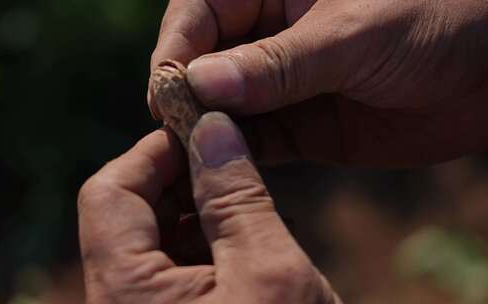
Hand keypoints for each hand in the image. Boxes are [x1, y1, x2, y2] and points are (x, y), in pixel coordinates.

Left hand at [78, 113, 339, 302]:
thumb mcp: (271, 274)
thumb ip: (236, 196)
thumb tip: (215, 128)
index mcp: (124, 294)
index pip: (110, 193)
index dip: (154, 152)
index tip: (203, 128)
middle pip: (128, 214)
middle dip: (180, 178)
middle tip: (232, 157)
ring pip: (153, 240)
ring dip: (197, 209)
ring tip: (247, 196)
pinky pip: (172, 269)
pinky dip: (205, 242)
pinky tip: (245, 236)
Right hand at [150, 0, 487, 165]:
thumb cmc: (435, 18)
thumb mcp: (352, 34)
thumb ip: (278, 63)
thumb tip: (200, 83)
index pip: (201, 11)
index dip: (176, 48)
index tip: (167, 88)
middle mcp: (269, 34)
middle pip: (203, 63)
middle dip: (186, 94)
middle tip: (173, 129)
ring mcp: (282, 84)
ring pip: (225, 106)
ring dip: (207, 129)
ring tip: (190, 156)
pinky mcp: (300, 125)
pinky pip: (256, 140)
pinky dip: (238, 153)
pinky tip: (225, 167)